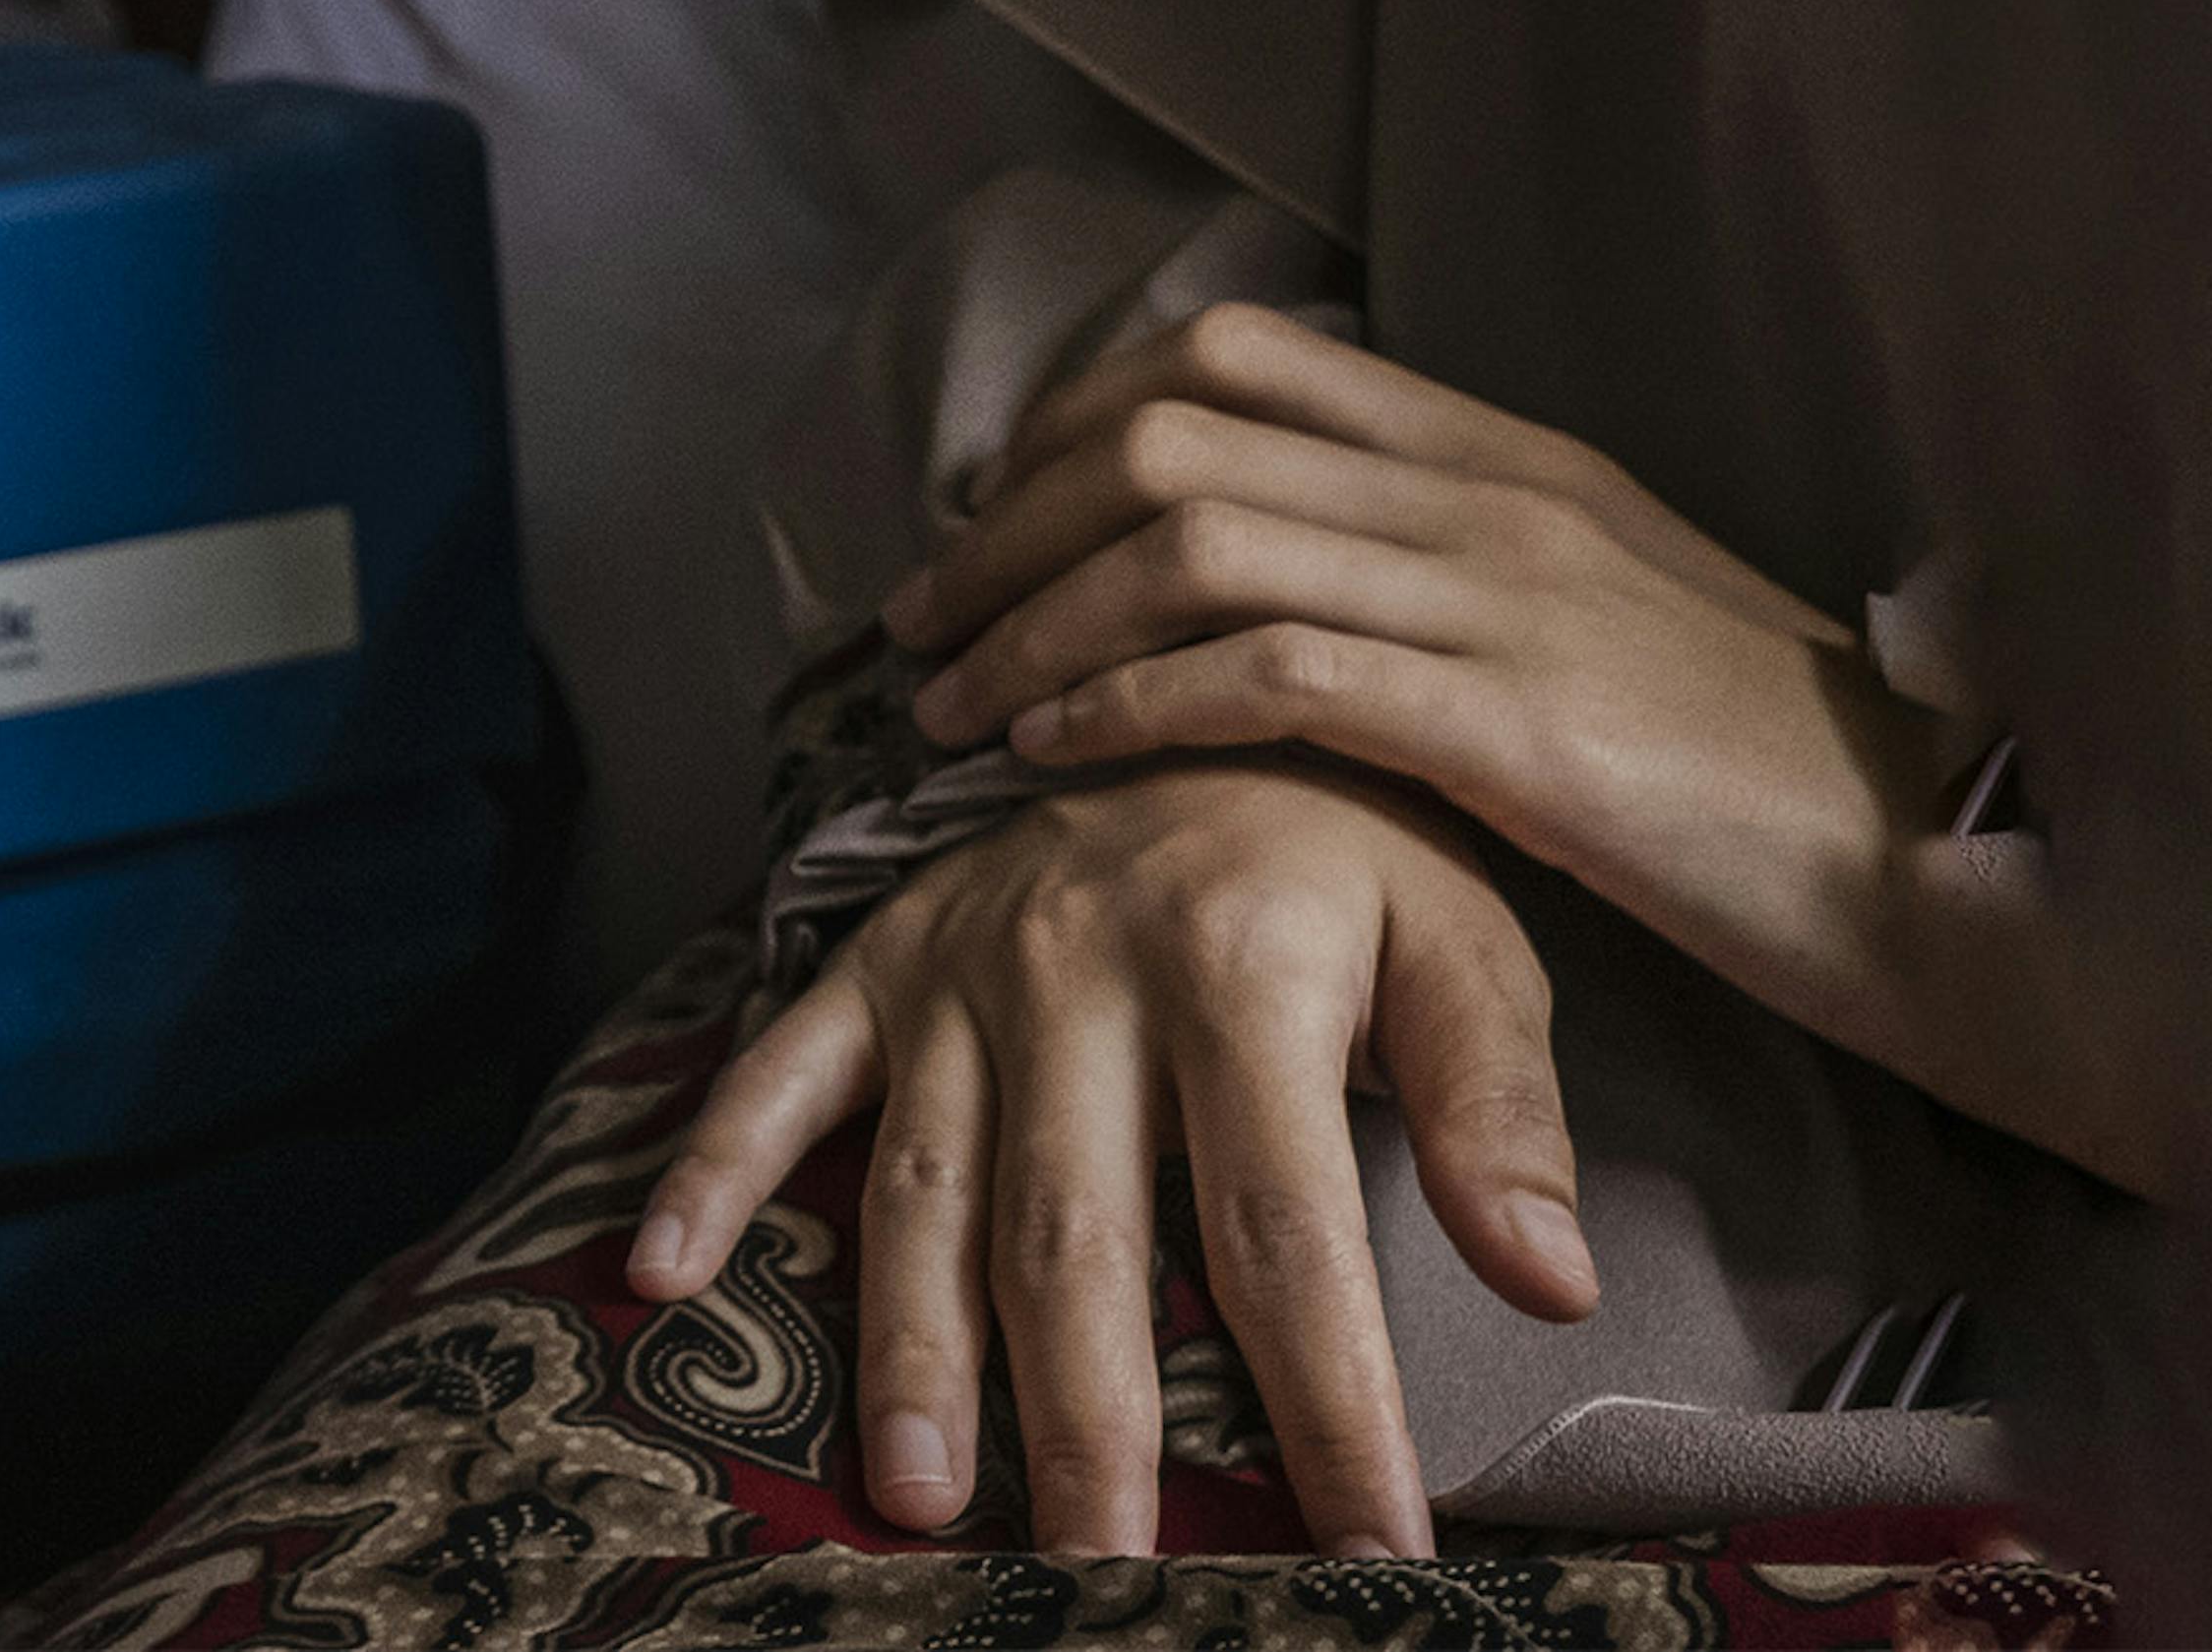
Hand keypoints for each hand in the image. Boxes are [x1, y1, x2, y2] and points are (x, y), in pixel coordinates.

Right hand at [628, 757, 1587, 1558]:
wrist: (1199, 652)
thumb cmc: (1354, 841)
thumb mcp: (1469, 939)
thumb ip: (1502, 1109)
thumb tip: (1554, 1284)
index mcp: (1242, 973)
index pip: (1288, 1234)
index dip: (1330, 1402)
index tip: (1371, 1546)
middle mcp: (1080, 974)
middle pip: (1080, 1236)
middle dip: (1089, 1422)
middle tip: (1101, 1575)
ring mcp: (958, 969)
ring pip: (924, 1186)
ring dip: (909, 1346)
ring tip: (917, 1496)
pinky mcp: (873, 957)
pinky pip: (775, 1068)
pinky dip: (710, 1167)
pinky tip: (657, 1274)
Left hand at [891, 303, 1969, 1108]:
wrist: (1960, 868)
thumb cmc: (1777, 776)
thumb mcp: (1609, 623)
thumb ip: (1461, 569)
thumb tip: (1299, 572)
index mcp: (1507, 455)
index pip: (1230, 358)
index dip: (1069, 422)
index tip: (990, 519)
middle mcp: (1491, 497)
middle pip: (1165, 431)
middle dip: (1005, 521)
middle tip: (920, 622)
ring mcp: (1506, 603)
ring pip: (1186, 540)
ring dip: (1031, 621)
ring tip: (951, 706)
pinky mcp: (1519, 731)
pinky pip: (1264, 673)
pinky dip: (1128, 704)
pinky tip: (1058, 758)